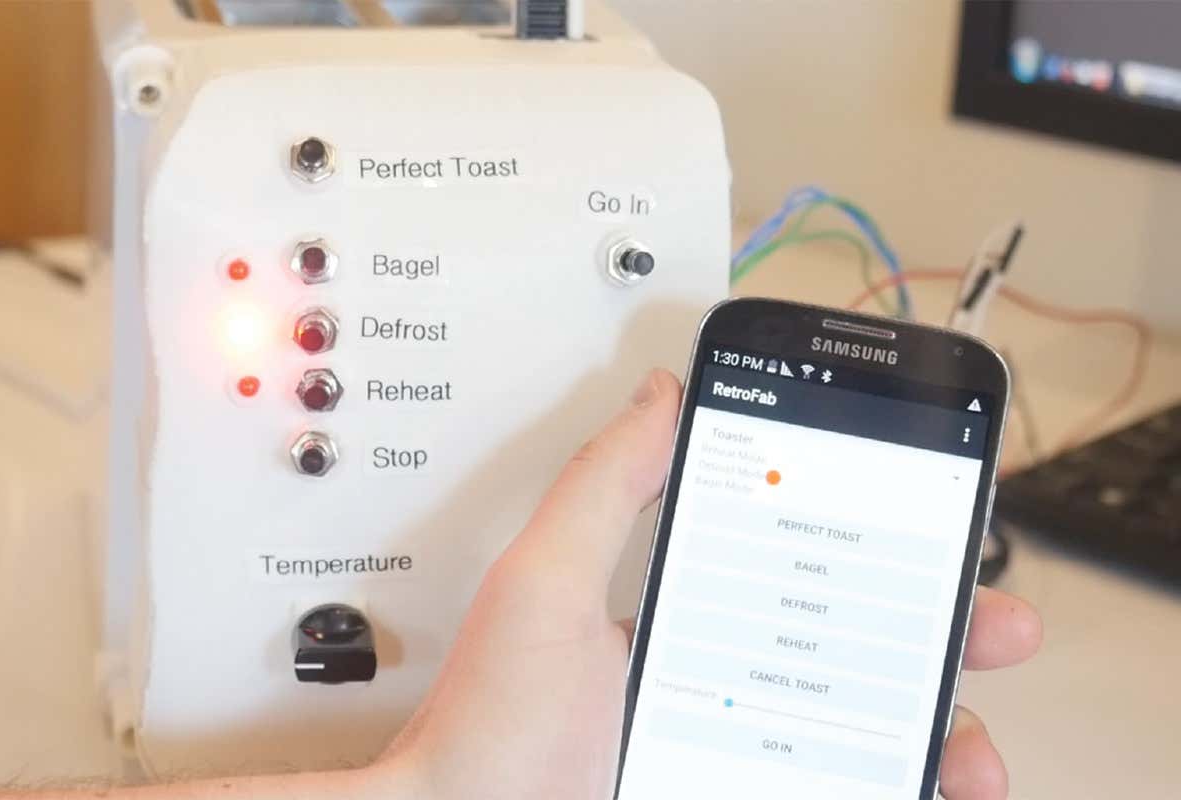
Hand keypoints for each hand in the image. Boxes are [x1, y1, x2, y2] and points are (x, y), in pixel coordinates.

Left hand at [378, 369, 1042, 799]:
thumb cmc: (489, 727)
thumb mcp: (546, 585)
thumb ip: (604, 488)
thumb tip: (659, 396)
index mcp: (686, 616)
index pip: (797, 565)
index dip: (873, 546)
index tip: (930, 523)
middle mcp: (721, 683)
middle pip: (854, 646)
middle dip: (940, 629)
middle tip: (994, 622)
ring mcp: (738, 750)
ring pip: (867, 730)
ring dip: (941, 725)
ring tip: (973, 740)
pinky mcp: (750, 789)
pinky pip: (845, 786)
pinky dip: (909, 787)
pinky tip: (939, 782)